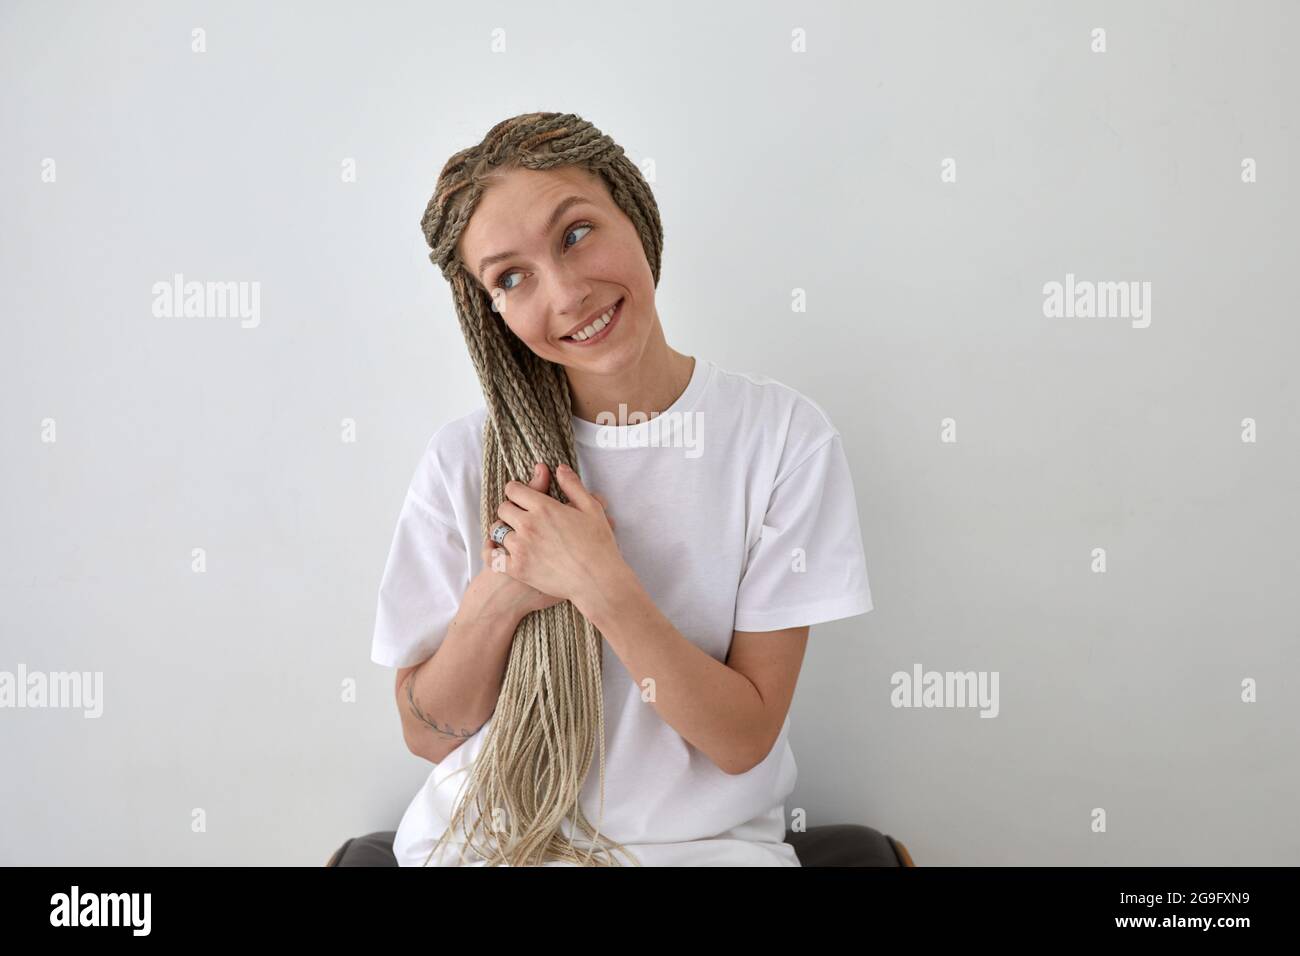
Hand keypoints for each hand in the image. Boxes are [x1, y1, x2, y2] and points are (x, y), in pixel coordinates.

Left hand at [489, 461, 623, 607]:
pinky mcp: (518, 569)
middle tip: (519, 515)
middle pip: (503, 509)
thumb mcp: (591, 508)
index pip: (514, 490)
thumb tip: (559, 468)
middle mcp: (528, 525)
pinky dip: (491, 552)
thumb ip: (573, 486)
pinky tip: (496, 550)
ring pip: (497, 532)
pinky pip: (493, 557)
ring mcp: (520, 548)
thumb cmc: (598, 544)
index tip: (520, 495)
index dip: (516, 490)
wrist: (597, 580)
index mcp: (544, 508)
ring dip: (504, 530)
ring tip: (513, 534)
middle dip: (510, 509)